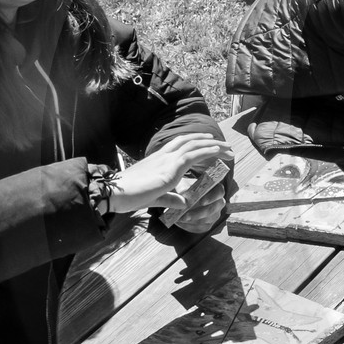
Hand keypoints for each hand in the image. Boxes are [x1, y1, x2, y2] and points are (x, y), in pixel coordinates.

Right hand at [110, 135, 233, 214]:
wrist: (115, 192)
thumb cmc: (129, 195)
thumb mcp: (154, 197)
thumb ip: (170, 198)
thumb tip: (183, 202)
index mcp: (158, 159)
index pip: (179, 145)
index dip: (194, 142)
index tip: (208, 143)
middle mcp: (163, 155)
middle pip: (190, 141)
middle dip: (208, 141)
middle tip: (224, 145)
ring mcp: (167, 159)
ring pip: (195, 145)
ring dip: (214, 145)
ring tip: (228, 148)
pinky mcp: (171, 167)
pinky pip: (194, 154)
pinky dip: (208, 150)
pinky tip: (218, 150)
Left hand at [158, 185, 226, 234]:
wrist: (180, 199)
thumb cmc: (183, 189)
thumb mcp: (181, 185)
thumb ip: (183, 189)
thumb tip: (184, 198)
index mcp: (214, 189)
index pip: (219, 192)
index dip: (212, 197)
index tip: (202, 201)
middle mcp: (218, 203)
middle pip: (214, 208)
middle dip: (199, 213)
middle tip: (186, 215)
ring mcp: (214, 215)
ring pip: (206, 220)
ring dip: (192, 220)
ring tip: (180, 218)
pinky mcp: (207, 225)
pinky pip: (200, 227)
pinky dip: (189, 225)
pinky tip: (180, 221)